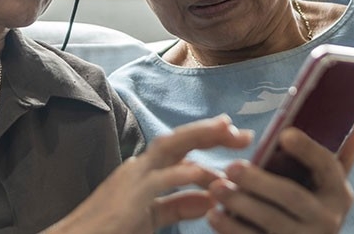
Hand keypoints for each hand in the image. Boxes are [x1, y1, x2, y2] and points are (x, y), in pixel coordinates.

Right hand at [42, 114, 252, 233]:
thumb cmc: (110, 232)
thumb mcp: (151, 217)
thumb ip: (177, 206)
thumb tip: (208, 200)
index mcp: (143, 171)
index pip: (180, 147)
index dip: (207, 138)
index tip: (235, 135)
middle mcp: (139, 167)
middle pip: (179, 138)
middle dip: (211, 131)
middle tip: (243, 133)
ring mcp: (133, 178)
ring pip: (171, 146)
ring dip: (203, 138)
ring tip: (231, 136)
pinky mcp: (131, 196)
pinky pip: (163, 179)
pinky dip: (188, 175)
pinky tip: (209, 174)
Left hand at [206, 120, 353, 232]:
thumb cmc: (315, 210)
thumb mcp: (331, 186)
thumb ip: (340, 156)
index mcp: (339, 194)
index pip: (327, 166)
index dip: (307, 149)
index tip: (284, 134)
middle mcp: (328, 220)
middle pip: (292, 196)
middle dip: (259, 181)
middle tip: (231, 167)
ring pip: (271, 222)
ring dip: (240, 205)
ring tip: (216, 189)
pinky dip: (233, 230)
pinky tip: (215, 216)